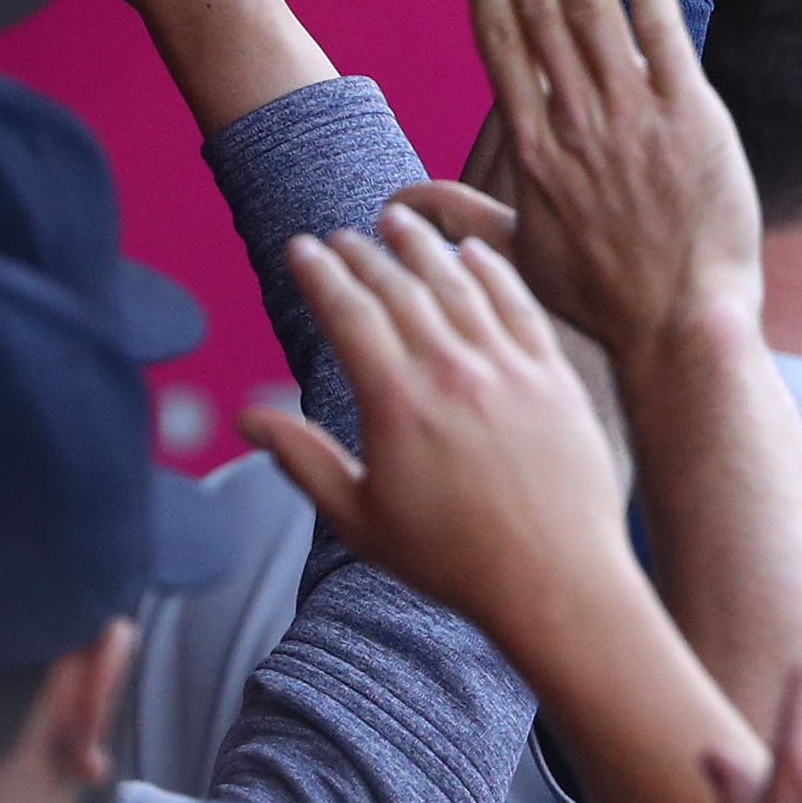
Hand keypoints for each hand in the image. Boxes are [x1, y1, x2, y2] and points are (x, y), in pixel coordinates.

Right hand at [241, 201, 636, 645]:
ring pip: (459, 285)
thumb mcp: (360, 519)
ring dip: (423, 247)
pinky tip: (474, 252)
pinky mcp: (555, 376)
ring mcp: (509, 369)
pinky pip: (519, 306)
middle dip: (363, 254)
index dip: (320, 274)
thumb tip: (246, 419)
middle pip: (398, 288)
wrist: (555, 581)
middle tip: (343, 235)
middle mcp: (452, 372)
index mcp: (396, 402)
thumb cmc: (453, 562)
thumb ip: (302, 459)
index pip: (347, 312)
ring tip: (398, 222)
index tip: (302, 249)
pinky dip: (493, 271)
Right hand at [456, 0, 763, 351]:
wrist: (677, 324)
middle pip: (535, 11)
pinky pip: (662, 35)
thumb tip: (402, 203)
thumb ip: (465, 215)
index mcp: (534, 148)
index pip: (500, 43)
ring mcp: (632, 116)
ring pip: (588, 11)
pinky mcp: (691, 117)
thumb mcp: (521, 256)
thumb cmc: (604, 299)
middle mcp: (574, 122)